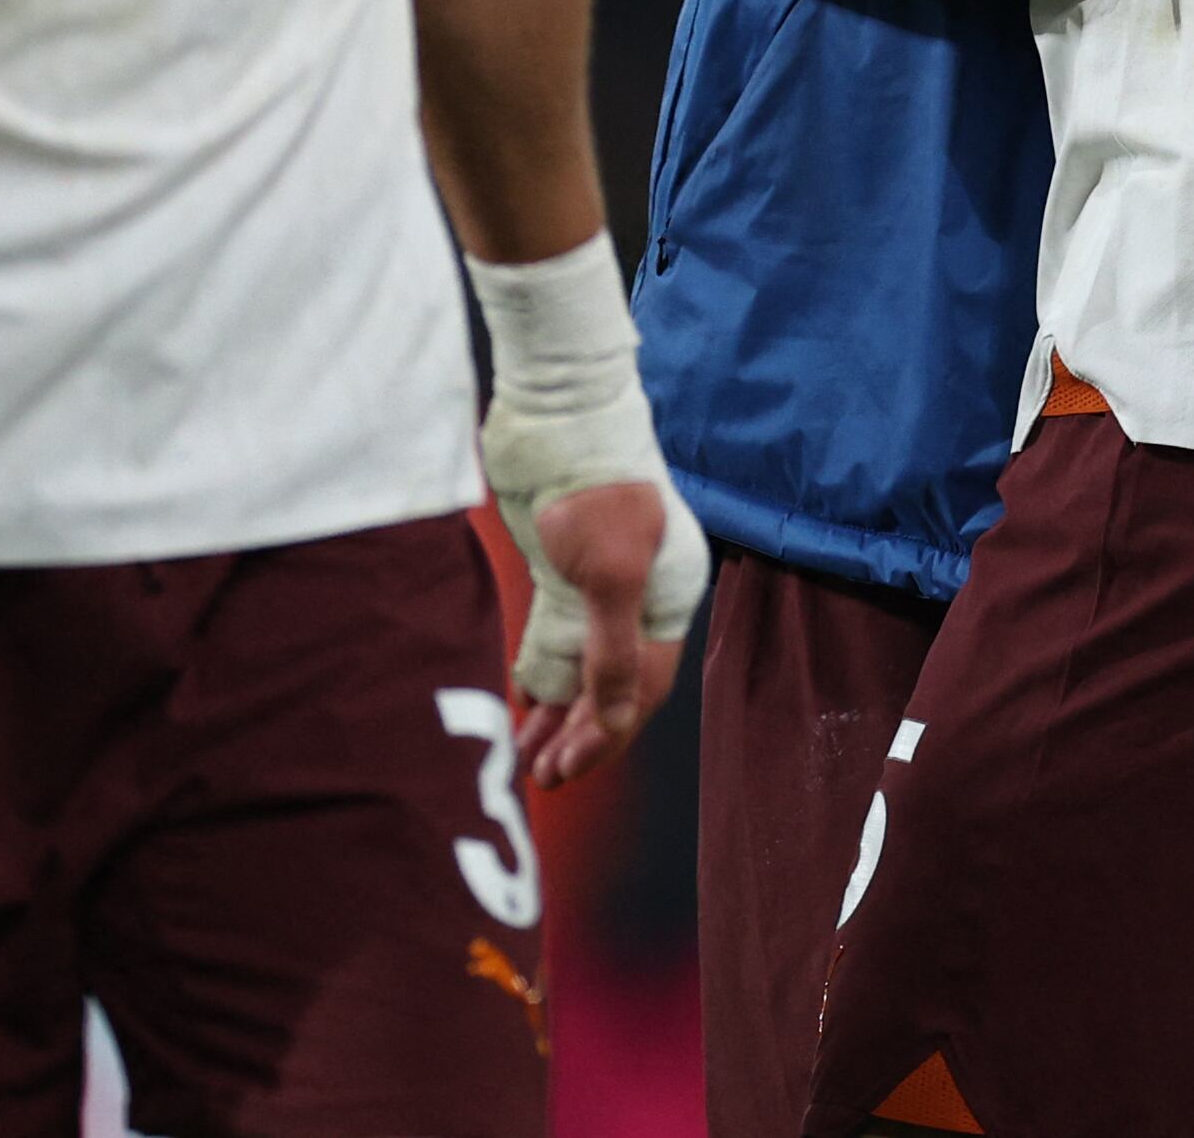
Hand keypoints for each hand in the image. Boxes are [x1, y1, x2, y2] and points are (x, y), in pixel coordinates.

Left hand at [511, 478, 688, 786]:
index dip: (606, 734)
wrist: (560, 415)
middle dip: (581, 734)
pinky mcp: (563, 574)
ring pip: (583, 669)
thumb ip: (612, 651)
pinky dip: (543, 679)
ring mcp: (600, 588)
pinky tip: (524, 711)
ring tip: (530, 761)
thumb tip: (615, 721)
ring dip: (559, 716)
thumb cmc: (595, 488)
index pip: (643, 687)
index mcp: (669, 599)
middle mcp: (642, 600)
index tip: (567, 768)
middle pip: (614, 686)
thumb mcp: (610, 573)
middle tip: (543, 777)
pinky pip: (558, 644)